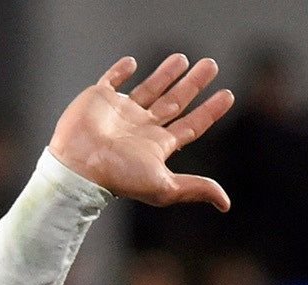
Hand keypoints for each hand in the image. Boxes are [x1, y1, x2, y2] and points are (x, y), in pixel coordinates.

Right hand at [48, 54, 234, 210]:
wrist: (78, 166)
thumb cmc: (118, 178)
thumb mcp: (164, 186)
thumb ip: (195, 188)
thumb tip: (225, 204)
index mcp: (157, 145)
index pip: (191, 125)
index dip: (210, 111)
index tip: (228, 94)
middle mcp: (142, 127)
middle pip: (176, 102)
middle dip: (195, 84)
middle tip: (211, 65)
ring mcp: (121, 112)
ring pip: (150, 88)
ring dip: (167, 73)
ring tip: (183, 58)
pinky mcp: (99, 99)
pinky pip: (112, 80)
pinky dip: (121, 71)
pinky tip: (133, 62)